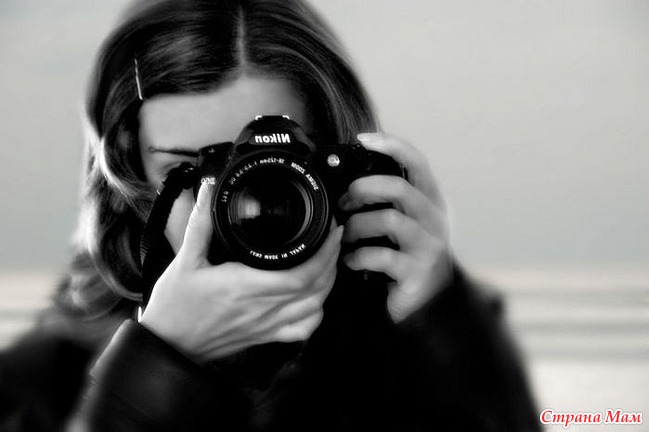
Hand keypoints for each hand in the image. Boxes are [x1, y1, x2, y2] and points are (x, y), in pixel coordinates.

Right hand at [140, 182, 342, 362]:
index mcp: (246, 286)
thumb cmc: (175, 306)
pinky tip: (315, 299)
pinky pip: (302, 330)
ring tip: (329, 262)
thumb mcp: (184, 260)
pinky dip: (317, 314)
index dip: (325, 253)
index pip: (301, 273)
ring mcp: (266, 325)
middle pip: (316, 289)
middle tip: (334, 239)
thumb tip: (208, 190)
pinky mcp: (264, 336)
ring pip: (314, 309)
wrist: (168, 345)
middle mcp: (262, 308)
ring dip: (328, 285)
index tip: (331, 231)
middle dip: (333, 261)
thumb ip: (200, 223)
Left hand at [339, 133, 451, 321]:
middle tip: (343, 201)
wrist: (428, 304)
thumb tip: (347, 182)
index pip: (417, 161)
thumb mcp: (402, 224)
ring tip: (344, 236)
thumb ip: (386, 202)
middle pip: (399, 188)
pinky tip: (350, 261)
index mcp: (429, 201)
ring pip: (388, 220)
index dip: (391, 145)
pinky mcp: (416, 271)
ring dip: (356, 226)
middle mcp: (434, 219)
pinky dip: (358, 257)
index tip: (363, 139)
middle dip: (363, 188)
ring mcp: (428, 245)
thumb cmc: (407, 257)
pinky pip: (381, 256)